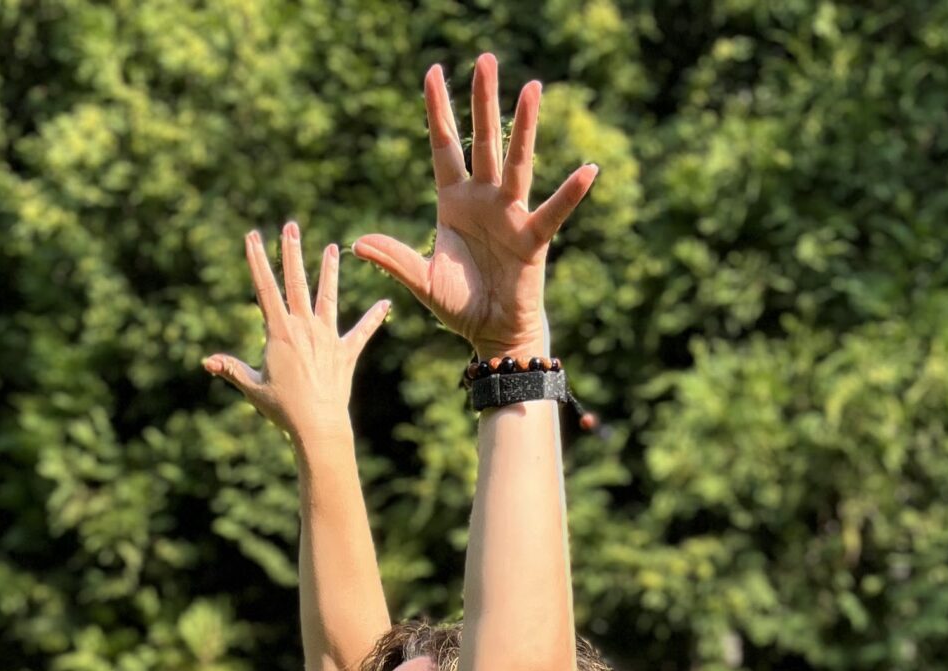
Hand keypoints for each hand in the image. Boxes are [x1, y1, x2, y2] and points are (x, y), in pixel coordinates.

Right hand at [201, 222, 391, 444]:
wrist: (318, 426)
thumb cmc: (283, 409)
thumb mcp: (253, 388)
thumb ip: (231, 369)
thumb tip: (207, 362)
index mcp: (280, 332)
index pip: (265, 288)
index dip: (257, 260)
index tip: (252, 236)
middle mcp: (304, 328)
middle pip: (296, 282)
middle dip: (291, 252)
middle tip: (291, 226)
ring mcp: (327, 338)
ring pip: (328, 297)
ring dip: (330, 272)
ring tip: (333, 248)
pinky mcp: (346, 353)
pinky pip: (361, 333)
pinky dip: (373, 319)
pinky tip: (385, 303)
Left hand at [351, 55, 596, 359]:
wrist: (493, 335)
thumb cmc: (460, 305)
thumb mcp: (423, 281)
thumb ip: (395, 260)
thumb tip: (358, 244)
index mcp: (454, 203)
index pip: (443, 147)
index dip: (437, 111)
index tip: (433, 72)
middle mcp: (484, 199)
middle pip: (482, 141)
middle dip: (482, 101)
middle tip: (484, 59)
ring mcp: (510, 215)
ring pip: (516, 162)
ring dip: (523, 127)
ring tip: (531, 87)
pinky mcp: (532, 239)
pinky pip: (553, 212)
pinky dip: (570, 193)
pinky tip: (588, 170)